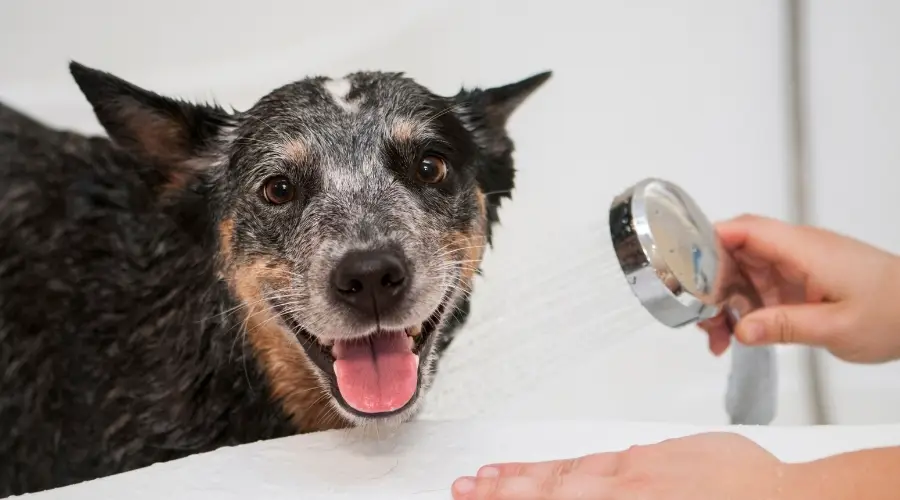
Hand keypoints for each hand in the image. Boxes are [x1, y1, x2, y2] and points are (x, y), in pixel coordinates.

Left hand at [451, 432, 787, 499]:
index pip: (562, 471)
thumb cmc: (751, 481)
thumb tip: (632, 465)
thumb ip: (652, 463)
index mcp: (634, 467)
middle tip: (463, 491)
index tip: (488, 476)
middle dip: (501, 492)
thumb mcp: (694, 455)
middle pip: (550, 490)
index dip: (521, 475)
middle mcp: (623, 490)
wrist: (787, 499)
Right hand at [699, 214, 899, 362]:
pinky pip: (760, 291)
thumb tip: (741, 330)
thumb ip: (786, 326)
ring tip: (716, 338)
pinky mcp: (800, 284)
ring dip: (724, 303)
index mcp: (803, 249)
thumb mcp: (837, 327)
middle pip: (735, 254)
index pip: (745, 230)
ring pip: (744, 275)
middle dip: (710, 285)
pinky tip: (737, 336)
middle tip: (699, 319)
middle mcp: (795, 252)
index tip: (682, 263)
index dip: (709, 240)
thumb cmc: (895, 312)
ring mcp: (796, 267)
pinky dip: (744, 311)